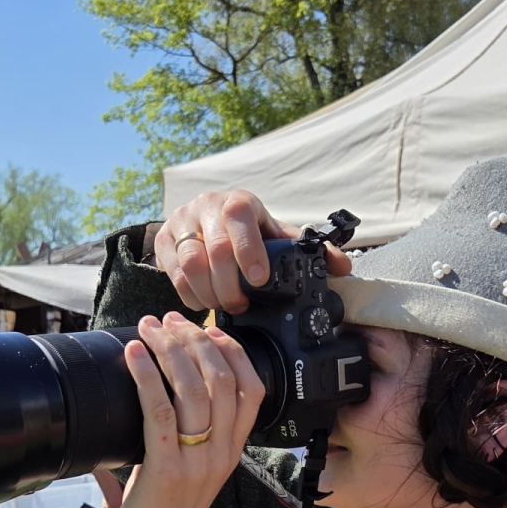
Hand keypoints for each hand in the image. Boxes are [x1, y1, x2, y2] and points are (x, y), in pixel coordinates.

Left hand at [102, 313, 264, 507]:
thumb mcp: (174, 478)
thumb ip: (160, 447)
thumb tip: (122, 420)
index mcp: (231, 453)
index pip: (253, 389)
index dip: (234, 351)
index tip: (206, 329)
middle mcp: (223, 455)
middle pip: (224, 379)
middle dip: (195, 340)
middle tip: (167, 322)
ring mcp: (199, 463)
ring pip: (197, 389)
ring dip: (170, 350)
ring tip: (148, 329)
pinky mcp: (167, 470)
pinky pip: (162, 412)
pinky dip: (147, 376)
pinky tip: (133, 354)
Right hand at [153, 190, 352, 314]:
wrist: (203, 220)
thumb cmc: (247, 232)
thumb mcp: (276, 236)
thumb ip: (310, 250)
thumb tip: (343, 268)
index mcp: (240, 202)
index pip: (240, 218)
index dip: (249, 250)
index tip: (259, 281)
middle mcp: (208, 206)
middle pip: (214, 248)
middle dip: (230, 285)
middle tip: (241, 305)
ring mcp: (182, 221)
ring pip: (190, 263)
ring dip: (209, 293)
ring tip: (222, 305)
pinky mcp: (163, 239)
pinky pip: (172, 273)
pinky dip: (189, 294)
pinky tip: (203, 302)